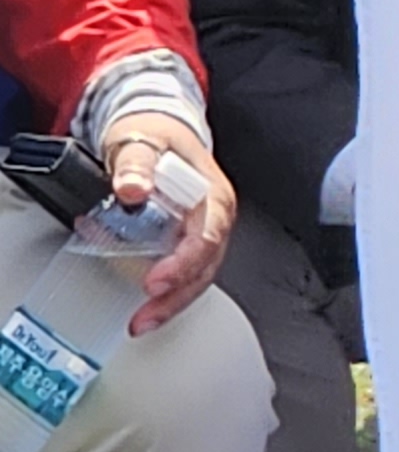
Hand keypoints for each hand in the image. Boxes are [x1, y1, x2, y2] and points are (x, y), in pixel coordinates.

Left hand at [94, 109, 232, 332]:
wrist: (159, 130)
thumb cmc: (156, 135)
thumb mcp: (142, 140)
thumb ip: (135, 163)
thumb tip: (132, 188)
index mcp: (212, 194)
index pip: (207, 236)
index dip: (184, 263)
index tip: (155, 281)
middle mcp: (214, 217)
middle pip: (206, 265)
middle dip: (177, 296)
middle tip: (145, 315)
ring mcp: (203, 231)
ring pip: (199, 275)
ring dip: (172, 302)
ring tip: (141, 321)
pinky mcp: (188, 240)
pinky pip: (187, 272)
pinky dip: (169, 293)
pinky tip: (147, 306)